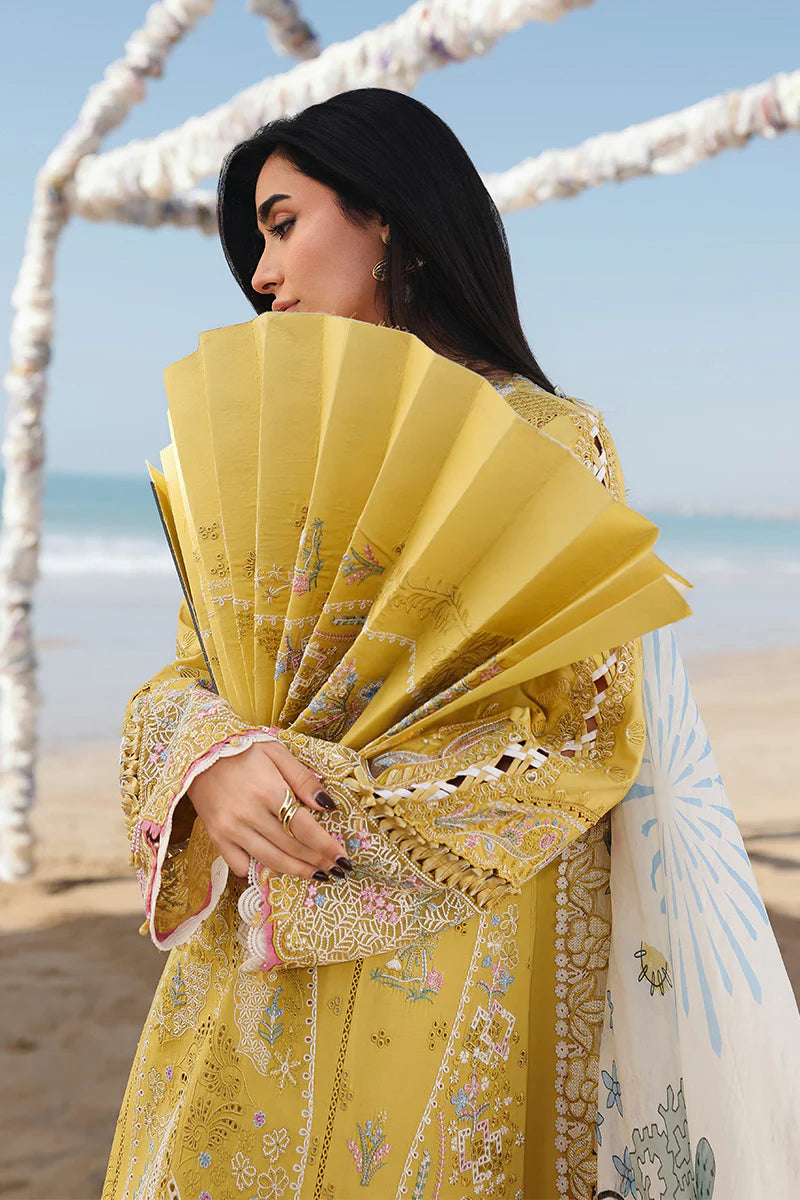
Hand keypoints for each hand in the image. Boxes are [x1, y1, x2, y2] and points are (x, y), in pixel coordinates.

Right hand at [185, 740, 352, 882]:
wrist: (197, 754)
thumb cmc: (241, 750)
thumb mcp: (277, 753)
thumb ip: (303, 779)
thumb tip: (328, 805)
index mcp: (268, 791)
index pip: (305, 828)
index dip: (326, 846)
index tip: (343, 857)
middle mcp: (249, 815)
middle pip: (291, 847)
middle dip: (317, 861)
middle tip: (336, 869)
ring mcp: (231, 829)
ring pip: (270, 861)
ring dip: (296, 871)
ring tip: (316, 875)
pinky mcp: (216, 838)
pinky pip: (240, 865)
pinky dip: (259, 870)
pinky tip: (277, 867)